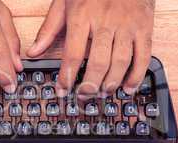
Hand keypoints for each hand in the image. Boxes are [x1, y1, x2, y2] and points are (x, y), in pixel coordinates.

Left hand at [27, 0, 153, 98]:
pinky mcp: (143, 27)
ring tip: (101, 94)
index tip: (62, 91)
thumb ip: (48, 29)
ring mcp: (127, 25)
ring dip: (111, 83)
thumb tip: (33, 52)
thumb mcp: (63, 3)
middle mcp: (105, 22)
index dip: (67, 77)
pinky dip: (136, 75)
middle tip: (83, 97)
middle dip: (90, 85)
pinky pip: (143, 55)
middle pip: (98, 62)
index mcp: (82, 16)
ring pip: (121, 61)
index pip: (73, 54)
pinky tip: (127, 88)